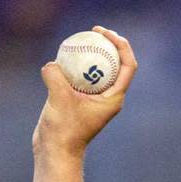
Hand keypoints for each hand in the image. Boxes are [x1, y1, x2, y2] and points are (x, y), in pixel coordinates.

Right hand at [32, 26, 138, 156]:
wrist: (55, 150)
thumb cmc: (63, 129)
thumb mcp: (59, 100)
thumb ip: (56, 78)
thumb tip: (52, 63)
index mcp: (114, 98)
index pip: (128, 66)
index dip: (121, 45)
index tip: (106, 33)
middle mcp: (108, 97)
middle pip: (116, 64)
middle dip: (108, 45)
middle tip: (94, 31)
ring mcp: (94, 99)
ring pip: (98, 70)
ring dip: (91, 54)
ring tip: (78, 39)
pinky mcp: (79, 100)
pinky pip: (81, 77)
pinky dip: (74, 66)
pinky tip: (61, 56)